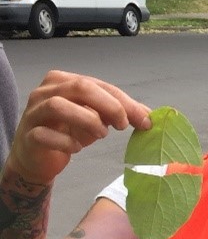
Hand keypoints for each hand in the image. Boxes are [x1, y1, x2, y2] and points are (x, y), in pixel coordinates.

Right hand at [5, 70, 151, 185]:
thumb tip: (148, 115)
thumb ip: (119, 113)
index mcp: (63, 81)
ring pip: (58, 105)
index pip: (98, 85)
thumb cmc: (67, 132)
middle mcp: (45, 91)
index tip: (144, 120)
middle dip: (109, 106)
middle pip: (80, 87)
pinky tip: (76, 148)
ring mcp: (33, 112)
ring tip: (100, 134)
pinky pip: (45, 134)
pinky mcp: (28, 135)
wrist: (39, 158)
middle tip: (122, 125)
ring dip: (87, 120)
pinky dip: (66, 142)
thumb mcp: (97, 119)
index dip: (125, 102)